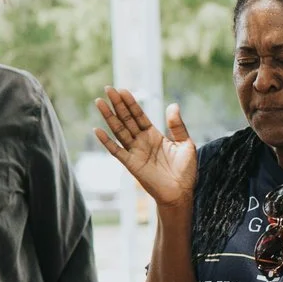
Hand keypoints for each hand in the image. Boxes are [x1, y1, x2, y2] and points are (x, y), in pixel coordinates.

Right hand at [93, 90, 198, 208]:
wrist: (181, 192)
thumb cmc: (185, 171)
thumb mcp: (185, 143)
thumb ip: (177, 125)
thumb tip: (172, 105)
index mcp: (153, 135)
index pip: (139, 115)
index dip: (131, 103)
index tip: (122, 90)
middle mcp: (141, 141)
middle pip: (126, 119)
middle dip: (117, 104)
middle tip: (108, 88)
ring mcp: (135, 152)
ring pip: (119, 131)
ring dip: (109, 117)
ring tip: (99, 102)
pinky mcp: (131, 164)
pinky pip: (116, 151)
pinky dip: (106, 141)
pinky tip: (97, 130)